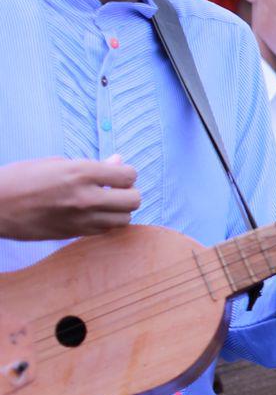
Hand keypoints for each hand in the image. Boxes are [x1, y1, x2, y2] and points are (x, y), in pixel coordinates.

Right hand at [0, 156, 139, 240]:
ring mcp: (82, 219)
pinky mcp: (76, 233)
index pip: (128, 175)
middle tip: (114, 189)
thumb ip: (92, 165)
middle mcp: (86, 197)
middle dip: (128, 192)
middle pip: (134, 200)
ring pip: (125, 219)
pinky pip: (107, 230)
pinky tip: (93, 213)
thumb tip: (118, 160)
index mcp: (81, 173)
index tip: (116, 174)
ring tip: (105, 203)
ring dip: (120, 210)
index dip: (125, 173)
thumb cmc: (21, 178)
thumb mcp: (56, 163)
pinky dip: (107, 222)